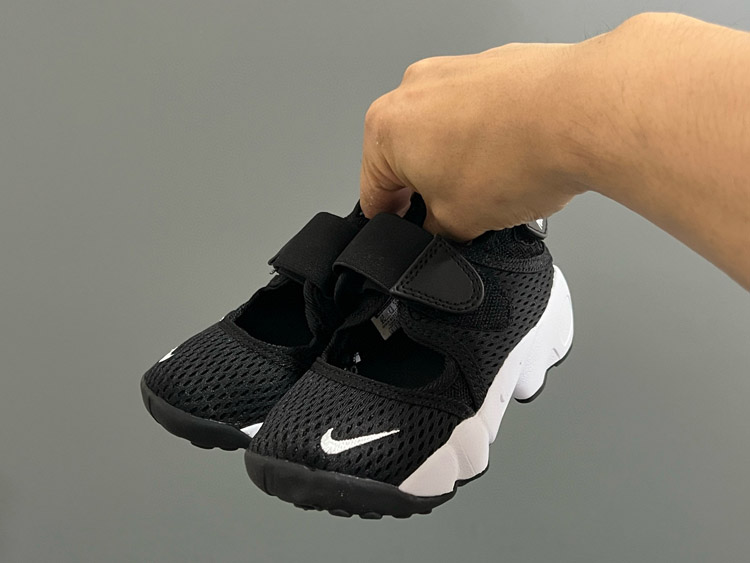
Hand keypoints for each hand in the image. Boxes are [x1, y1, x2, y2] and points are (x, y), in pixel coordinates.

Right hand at [359, 42, 584, 239]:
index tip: (408, 234)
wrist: (585, 110)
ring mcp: (455, 72)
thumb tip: (440, 228)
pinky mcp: (493, 66)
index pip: (373, 191)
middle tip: (459, 216)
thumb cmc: (521, 153)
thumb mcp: (460, 221)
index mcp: (387, 127)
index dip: (391, 223)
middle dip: (428, 189)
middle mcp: (414, 90)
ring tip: (496, 186)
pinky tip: (515, 158)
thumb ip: (437, 231)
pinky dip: (488, 137)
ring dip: (459, 162)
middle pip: (407, 156)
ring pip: (443, 132)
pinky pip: (478, 112)